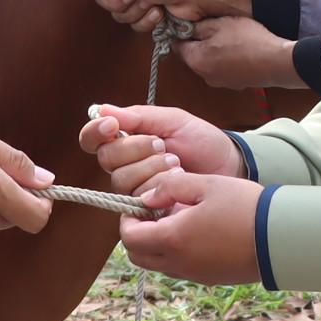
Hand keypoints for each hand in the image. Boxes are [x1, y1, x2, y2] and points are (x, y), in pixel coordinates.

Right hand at [79, 102, 241, 194]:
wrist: (228, 167)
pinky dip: (159, 187)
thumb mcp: (174, 121)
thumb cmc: (202, 142)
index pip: (92, 139)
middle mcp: (124, 167)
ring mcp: (134, 191)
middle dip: (136, 149)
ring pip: (122, 181)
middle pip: (107, 159)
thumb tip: (101, 109)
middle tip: (162, 145)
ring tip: (177, 164)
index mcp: (126, 141)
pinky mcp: (147, 211)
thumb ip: (139, 117)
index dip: (96, 132)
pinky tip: (177, 180)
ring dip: (151, 169)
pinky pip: (137, 202)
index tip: (113, 126)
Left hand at [119, 168, 267, 285]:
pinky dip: (175, 253)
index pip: (129, 237)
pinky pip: (178, 269)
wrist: (280, 237)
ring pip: (157, 265)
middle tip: (151, 213)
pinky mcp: (209, 278)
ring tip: (175, 220)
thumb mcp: (206, 185)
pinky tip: (194, 232)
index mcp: (173, 238)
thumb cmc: (244, 207)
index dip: (126, 219)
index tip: (137, 204)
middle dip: (136, 235)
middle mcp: (178, 263)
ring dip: (155, 245)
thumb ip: (170, 187)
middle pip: (137, 257)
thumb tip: (146, 197)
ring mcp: (194, 274)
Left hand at [179, 16, 308, 90]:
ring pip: (210, 62)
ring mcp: (221, 82)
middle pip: (194, 55)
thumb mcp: (219, 24)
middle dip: (200, 41)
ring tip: (230, 36)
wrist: (275, 62)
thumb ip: (198, 26)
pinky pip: (224, 68)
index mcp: (196, 61)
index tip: (188, 23)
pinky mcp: (236, 83)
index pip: (178, 46)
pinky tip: (240, 48)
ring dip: (215, 50)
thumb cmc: (247, 41)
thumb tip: (187, 28)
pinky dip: (227, 59)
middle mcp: (205, 75)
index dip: (181, 32)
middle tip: (213, 25)